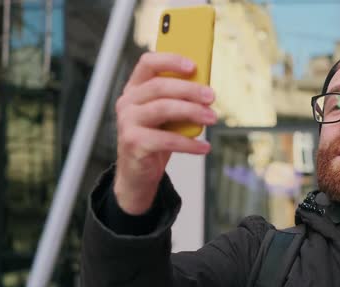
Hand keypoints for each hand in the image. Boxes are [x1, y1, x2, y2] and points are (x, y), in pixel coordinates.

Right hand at [113, 52, 216, 214]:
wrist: (138, 174)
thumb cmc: (156, 139)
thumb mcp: (167, 116)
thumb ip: (178, 99)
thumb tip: (205, 88)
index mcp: (135, 89)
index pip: (148, 63)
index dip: (170, 60)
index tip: (194, 65)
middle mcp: (127, 102)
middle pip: (159, 86)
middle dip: (189, 89)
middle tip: (211, 97)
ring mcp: (127, 122)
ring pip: (163, 109)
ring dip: (192, 112)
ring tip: (212, 118)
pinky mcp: (133, 143)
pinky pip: (166, 140)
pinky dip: (189, 144)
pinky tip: (204, 147)